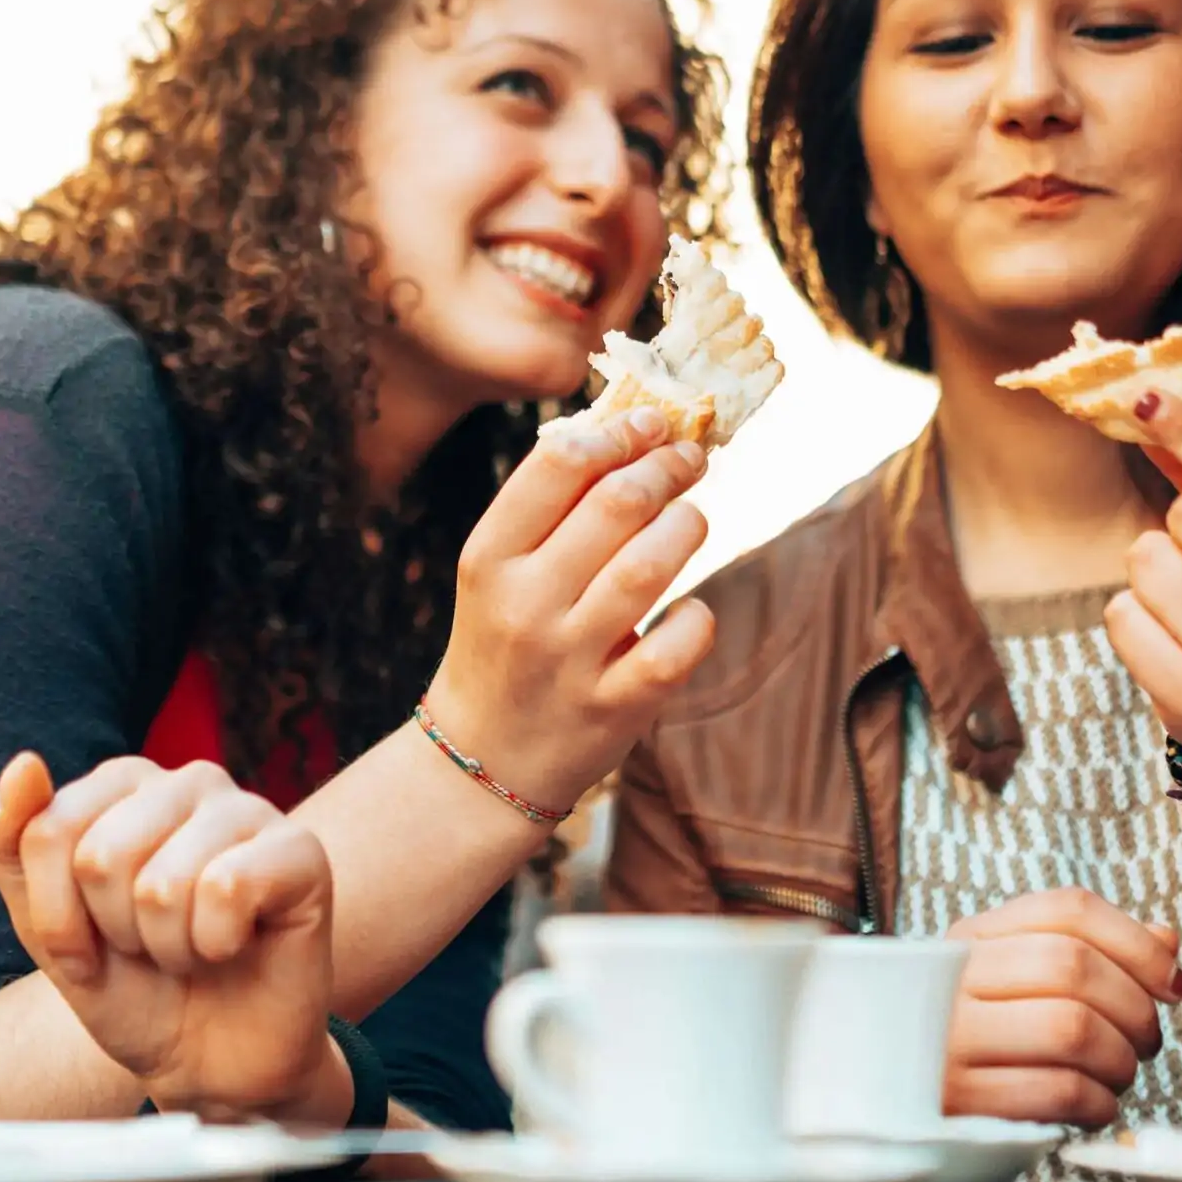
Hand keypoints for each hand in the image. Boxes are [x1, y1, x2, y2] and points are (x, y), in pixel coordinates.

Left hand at [0, 753, 337, 1119]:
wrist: (211, 1065)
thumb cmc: (136, 990)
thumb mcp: (49, 931)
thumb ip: (16, 846)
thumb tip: (22, 765)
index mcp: (125, 785)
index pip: (48, 830)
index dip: (57, 916)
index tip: (91, 944)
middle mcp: (189, 782)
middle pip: (101, 857)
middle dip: (115, 932)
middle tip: (152, 950)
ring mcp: (250, 810)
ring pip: (163, 882)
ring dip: (168, 947)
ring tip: (193, 951)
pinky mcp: (301, 851)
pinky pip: (228, 888)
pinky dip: (217, 943)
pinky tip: (235, 946)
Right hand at [421, 408, 718, 812]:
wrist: (484, 758)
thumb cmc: (503, 641)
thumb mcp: (498, 571)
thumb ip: (550, 508)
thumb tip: (631, 429)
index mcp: (488, 557)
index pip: (555, 465)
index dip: (616, 433)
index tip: (649, 423)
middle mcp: (525, 604)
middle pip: (615, 504)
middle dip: (666, 467)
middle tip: (690, 458)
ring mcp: (569, 659)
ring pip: (650, 565)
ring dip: (687, 526)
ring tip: (692, 518)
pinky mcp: (614, 707)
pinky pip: (678, 644)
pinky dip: (697, 615)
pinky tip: (688, 607)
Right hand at [943, 889, 1181, 1126]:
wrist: (880, 1097)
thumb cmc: (972, 1037)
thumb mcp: (1014, 982)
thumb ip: (1089, 952)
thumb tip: (1164, 940)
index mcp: (971, 936)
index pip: (1068, 909)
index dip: (1137, 944)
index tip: (1172, 984)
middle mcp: (953, 976)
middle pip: (1074, 966)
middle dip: (1136, 1009)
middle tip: (1145, 1041)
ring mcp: (949, 1038)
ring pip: (1071, 1029)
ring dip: (1120, 1059)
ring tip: (1117, 1074)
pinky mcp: (958, 1101)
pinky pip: (1057, 1092)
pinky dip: (1098, 1103)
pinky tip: (1094, 1105)